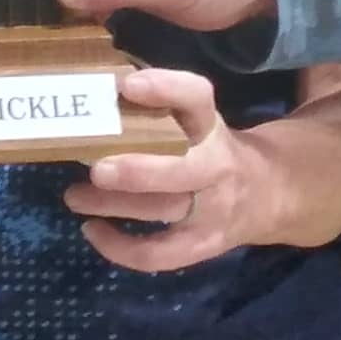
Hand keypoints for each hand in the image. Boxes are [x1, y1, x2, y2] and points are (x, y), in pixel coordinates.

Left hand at [68, 69, 260, 271]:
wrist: (267, 193)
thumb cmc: (211, 148)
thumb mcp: (199, 121)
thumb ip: (160, 108)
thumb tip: (95, 92)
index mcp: (212, 127)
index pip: (198, 100)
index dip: (167, 90)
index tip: (126, 85)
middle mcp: (217, 167)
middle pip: (183, 170)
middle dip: (137, 171)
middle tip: (96, 167)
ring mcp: (212, 210)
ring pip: (163, 211)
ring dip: (113, 205)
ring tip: (74, 196)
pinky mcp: (203, 244)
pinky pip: (161, 254)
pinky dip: (122, 249)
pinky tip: (91, 231)